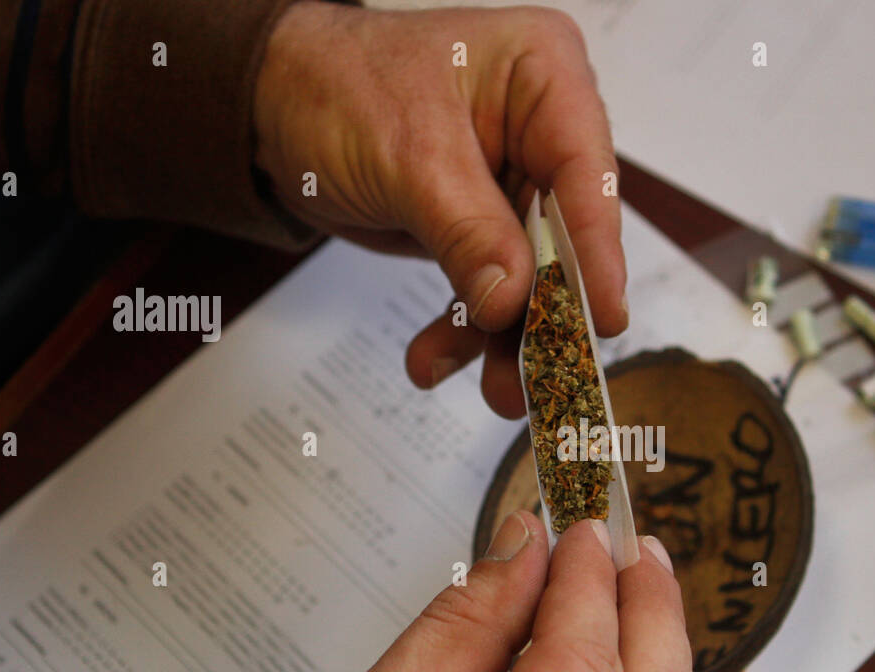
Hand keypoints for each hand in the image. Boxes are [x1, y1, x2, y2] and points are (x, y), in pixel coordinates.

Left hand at [252, 2, 627, 418]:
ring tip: (496, 391)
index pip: (587, 174)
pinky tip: (434, 359)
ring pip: (531, 277)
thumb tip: (513, 300)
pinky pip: (489, 289)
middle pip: (567, 239)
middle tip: (541, 377)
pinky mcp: (483, 226)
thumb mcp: (406, 156)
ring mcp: (514, 183)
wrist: (271, 102)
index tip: (602, 319)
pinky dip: (464, 330)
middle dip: (546, 314)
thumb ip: (468, 230)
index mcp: (543, 76)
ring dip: (506, 339)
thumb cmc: (334, 85)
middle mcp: (541, 130)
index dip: (598, 253)